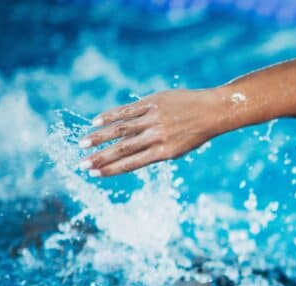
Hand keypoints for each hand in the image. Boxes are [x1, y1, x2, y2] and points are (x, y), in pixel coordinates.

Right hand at [79, 88, 222, 176]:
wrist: (214, 110)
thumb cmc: (196, 132)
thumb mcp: (179, 148)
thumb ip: (155, 151)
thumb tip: (129, 154)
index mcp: (165, 152)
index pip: (132, 163)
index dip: (112, 169)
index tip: (94, 173)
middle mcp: (157, 136)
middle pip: (123, 149)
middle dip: (100, 157)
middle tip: (82, 164)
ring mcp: (154, 119)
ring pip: (121, 129)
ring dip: (100, 137)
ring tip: (83, 143)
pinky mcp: (153, 103)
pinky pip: (128, 110)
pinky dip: (111, 116)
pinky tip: (96, 121)